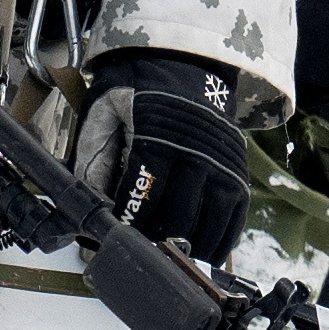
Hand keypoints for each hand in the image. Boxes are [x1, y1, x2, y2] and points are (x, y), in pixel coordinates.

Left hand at [75, 50, 257, 267]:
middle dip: (153, 241)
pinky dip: (220, 243)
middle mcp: (194, 153)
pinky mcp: (238, 173)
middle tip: (137, 255)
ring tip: (168, 263)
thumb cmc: (138, 93)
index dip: (126, 222)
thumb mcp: (105, 114)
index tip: (112, 239)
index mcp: (156, 137)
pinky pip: (233, 218)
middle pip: (176, 216)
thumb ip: (94, 160)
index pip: (141, 194)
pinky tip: (203, 256)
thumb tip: (90, 208)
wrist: (184, 66)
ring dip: (188, 250)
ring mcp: (221, 165)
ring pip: (207, 224)